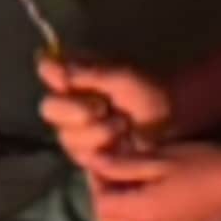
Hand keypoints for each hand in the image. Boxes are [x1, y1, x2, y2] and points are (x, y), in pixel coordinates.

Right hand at [40, 55, 169, 169]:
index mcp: (77, 76)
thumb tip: (51, 65)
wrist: (171, 128)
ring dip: (96, 131)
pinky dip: (101, 148)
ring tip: (122, 126)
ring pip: (66, 135)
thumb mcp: (123, 79)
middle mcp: (70, 103)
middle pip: (49, 107)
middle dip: (74, 110)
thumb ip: (89, 73)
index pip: (49, 70)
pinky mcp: (84, 155)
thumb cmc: (150, 97)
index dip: (53, 75)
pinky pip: (79, 154)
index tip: (66, 80)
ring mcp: (75, 131)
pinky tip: (119, 143)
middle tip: (102, 108)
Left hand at [85, 139, 220, 220]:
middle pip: (108, 219)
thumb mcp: (161, 159)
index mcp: (143, 213)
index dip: (95, 181)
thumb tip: (91, 162)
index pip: (100, 204)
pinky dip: (137, 209)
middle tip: (114, 165)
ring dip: (120, 202)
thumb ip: (123, 165)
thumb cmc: (206, 163)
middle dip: (104, 194)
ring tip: (132, 173)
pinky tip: (150, 187)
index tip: (103, 157)